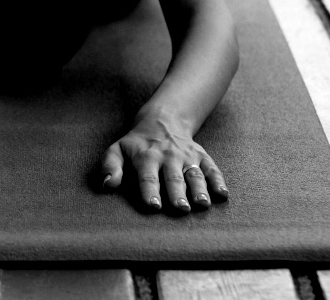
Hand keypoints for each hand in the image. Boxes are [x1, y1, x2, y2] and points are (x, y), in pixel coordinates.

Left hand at [101, 114, 227, 212]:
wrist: (162, 120)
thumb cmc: (136, 144)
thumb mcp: (118, 149)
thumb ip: (110, 166)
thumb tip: (107, 185)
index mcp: (146, 157)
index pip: (148, 176)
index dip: (150, 191)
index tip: (154, 206)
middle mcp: (168, 156)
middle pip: (173, 177)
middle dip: (177, 193)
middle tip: (181, 208)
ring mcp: (187, 156)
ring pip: (194, 173)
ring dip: (199, 189)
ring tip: (202, 204)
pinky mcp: (201, 156)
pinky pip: (212, 168)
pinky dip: (218, 181)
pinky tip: (223, 195)